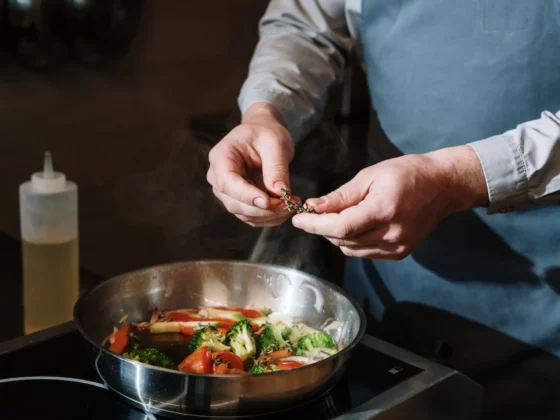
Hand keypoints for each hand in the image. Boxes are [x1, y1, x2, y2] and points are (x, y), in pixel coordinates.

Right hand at [207, 102, 296, 226]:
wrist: (263, 133)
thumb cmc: (265, 132)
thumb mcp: (275, 143)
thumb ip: (276, 167)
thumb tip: (279, 192)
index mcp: (221, 157)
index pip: (228, 183)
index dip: (247, 196)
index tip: (269, 202)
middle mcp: (218, 177)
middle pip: (235, 203)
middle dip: (263, 209)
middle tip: (289, 205)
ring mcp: (227, 191)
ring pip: (244, 213)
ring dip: (269, 216)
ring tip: (291, 205)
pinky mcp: (238, 200)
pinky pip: (252, 216)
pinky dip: (269, 217)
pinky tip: (286, 208)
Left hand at [291, 146, 488, 259]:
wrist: (444, 186)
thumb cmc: (407, 173)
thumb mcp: (371, 175)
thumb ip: (341, 196)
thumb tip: (314, 208)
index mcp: (384, 210)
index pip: (340, 226)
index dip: (315, 225)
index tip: (297, 219)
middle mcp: (392, 234)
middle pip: (343, 240)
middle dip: (323, 228)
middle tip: (314, 213)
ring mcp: (398, 247)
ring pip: (351, 249)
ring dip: (336, 236)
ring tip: (336, 216)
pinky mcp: (400, 253)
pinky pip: (365, 252)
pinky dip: (353, 241)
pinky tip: (355, 225)